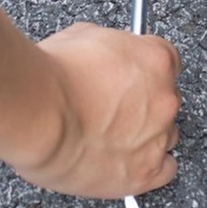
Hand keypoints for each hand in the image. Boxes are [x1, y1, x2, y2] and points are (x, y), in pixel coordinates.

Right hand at [16, 22, 181, 198]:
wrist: (37, 114)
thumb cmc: (53, 76)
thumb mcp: (85, 35)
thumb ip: (110, 45)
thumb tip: (107, 54)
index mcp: (156, 59)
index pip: (168, 61)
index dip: (146, 70)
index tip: (134, 77)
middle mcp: (165, 96)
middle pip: (166, 99)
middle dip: (144, 103)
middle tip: (115, 109)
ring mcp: (158, 135)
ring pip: (167, 135)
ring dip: (147, 135)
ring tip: (115, 138)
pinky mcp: (144, 172)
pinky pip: (165, 170)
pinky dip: (151, 168)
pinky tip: (130, 163)